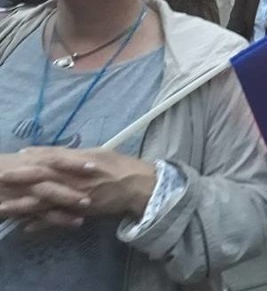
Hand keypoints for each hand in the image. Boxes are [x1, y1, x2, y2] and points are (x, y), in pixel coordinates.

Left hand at [0, 148, 155, 226]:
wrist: (139, 187)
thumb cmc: (121, 166)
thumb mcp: (100, 153)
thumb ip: (77, 155)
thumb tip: (56, 153)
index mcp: (83, 161)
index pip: (55, 157)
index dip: (37, 155)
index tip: (19, 154)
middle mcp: (78, 179)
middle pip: (45, 178)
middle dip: (22, 178)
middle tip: (2, 177)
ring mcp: (78, 197)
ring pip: (47, 202)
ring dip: (23, 205)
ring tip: (3, 208)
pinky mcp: (81, 212)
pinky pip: (58, 220)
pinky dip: (42, 224)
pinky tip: (26, 227)